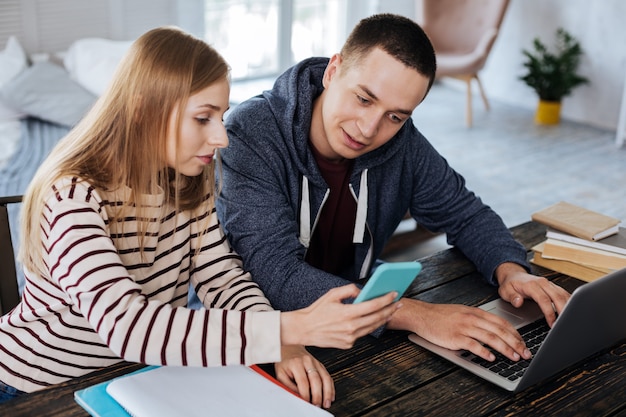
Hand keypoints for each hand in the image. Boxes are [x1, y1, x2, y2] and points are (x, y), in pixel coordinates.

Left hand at [274, 345, 334, 408]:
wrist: (290, 348)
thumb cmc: (284, 361)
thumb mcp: (280, 373)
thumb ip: (288, 385)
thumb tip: (297, 396)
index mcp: (296, 363)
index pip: (303, 382)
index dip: (306, 394)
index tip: (306, 402)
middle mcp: (307, 361)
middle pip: (316, 380)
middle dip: (318, 395)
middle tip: (317, 405)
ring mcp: (315, 362)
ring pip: (325, 377)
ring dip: (328, 392)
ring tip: (327, 403)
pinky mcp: (320, 365)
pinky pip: (328, 376)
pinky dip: (331, 387)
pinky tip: (331, 395)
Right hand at [280, 284, 400, 348]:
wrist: (304, 329)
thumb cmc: (316, 310)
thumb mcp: (332, 294)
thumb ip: (349, 290)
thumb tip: (363, 291)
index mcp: (347, 313)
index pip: (373, 305)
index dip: (386, 299)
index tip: (394, 294)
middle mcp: (351, 327)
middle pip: (377, 318)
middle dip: (390, 309)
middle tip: (398, 303)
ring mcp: (350, 337)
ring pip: (373, 327)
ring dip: (383, 318)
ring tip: (390, 311)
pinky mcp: (348, 344)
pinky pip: (363, 334)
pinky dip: (369, 326)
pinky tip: (374, 319)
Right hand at [391, 299, 531, 361]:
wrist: (422, 315)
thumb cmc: (441, 316)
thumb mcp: (463, 312)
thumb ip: (478, 320)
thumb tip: (495, 331)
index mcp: (475, 312)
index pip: (501, 322)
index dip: (515, 333)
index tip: (523, 343)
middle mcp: (472, 318)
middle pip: (499, 331)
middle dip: (515, 343)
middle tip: (525, 353)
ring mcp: (464, 327)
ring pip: (490, 338)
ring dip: (505, 348)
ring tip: (514, 357)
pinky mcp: (455, 337)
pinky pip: (473, 345)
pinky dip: (484, 352)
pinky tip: (492, 358)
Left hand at [495, 262, 570, 326]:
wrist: (513, 275)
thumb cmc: (510, 284)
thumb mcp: (505, 291)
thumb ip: (512, 297)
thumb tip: (518, 302)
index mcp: (531, 285)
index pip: (544, 299)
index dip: (549, 312)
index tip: (552, 323)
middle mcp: (542, 283)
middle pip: (558, 297)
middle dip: (563, 312)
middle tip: (563, 326)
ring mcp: (549, 284)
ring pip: (563, 295)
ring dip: (568, 307)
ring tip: (569, 321)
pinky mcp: (553, 287)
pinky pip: (564, 294)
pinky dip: (570, 302)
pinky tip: (572, 311)